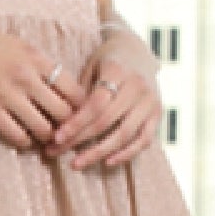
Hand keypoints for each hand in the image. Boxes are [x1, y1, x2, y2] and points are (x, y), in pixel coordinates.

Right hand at [0, 7, 85, 148]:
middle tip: (61, 134)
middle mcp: (26, 75)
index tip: (74, 117)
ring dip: (44, 138)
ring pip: (43, 128)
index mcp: (36, 58)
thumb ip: (37, 63)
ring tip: (41, 138)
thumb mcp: (14, 44)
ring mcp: (7, 92)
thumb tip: (58, 83)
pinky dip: (23, 141)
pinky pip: (16, 135)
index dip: (79, 109)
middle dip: (65, 128)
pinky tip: (21, 137)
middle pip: (64, 113)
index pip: (75, 91)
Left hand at [44, 44, 162, 169]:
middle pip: (107, 121)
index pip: (95, 104)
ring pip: (124, 135)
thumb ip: (81, 93)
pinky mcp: (158, 114)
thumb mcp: (91, 67)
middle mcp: (138, 86)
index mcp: (118, 71)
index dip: (76, 123)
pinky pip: (143, 140)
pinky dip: (126, 154)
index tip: (56, 137)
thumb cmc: (106, 62)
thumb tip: (61, 125)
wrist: (137, 52)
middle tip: (56, 151)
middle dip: (79, 140)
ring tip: (76, 164)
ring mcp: (150, 101)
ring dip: (98, 153)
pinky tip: (107, 162)